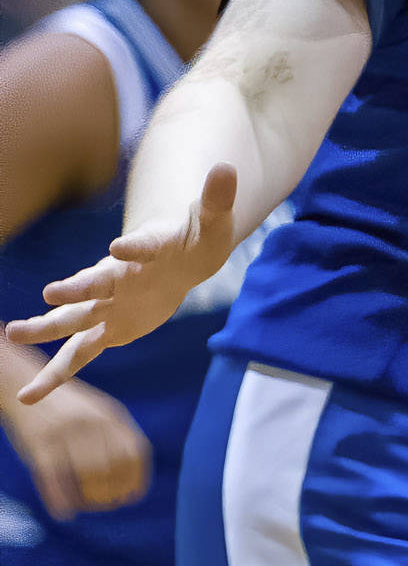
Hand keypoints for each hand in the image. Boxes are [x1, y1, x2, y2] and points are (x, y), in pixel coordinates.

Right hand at [0, 376, 151, 518]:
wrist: (18, 383)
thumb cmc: (62, 407)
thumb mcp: (96, 412)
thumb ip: (116, 440)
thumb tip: (133, 488)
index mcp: (110, 415)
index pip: (135, 454)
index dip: (136, 480)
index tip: (129, 497)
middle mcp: (91, 421)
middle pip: (112, 468)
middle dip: (110, 493)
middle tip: (102, 504)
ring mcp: (65, 430)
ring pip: (88, 474)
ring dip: (88, 498)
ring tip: (84, 505)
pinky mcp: (40, 441)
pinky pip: (55, 478)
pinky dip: (61, 501)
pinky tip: (64, 513)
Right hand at [6, 164, 236, 399]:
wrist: (177, 260)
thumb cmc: (193, 238)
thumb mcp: (211, 221)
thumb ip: (217, 198)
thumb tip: (227, 169)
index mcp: (143, 252)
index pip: (139, 247)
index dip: (134, 247)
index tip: (119, 246)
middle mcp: (116, 279)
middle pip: (92, 285)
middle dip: (74, 290)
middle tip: (50, 294)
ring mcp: (107, 306)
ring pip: (72, 321)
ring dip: (45, 329)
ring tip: (12, 335)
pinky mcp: (109, 330)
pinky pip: (78, 355)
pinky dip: (56, 374)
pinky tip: (29, 396)